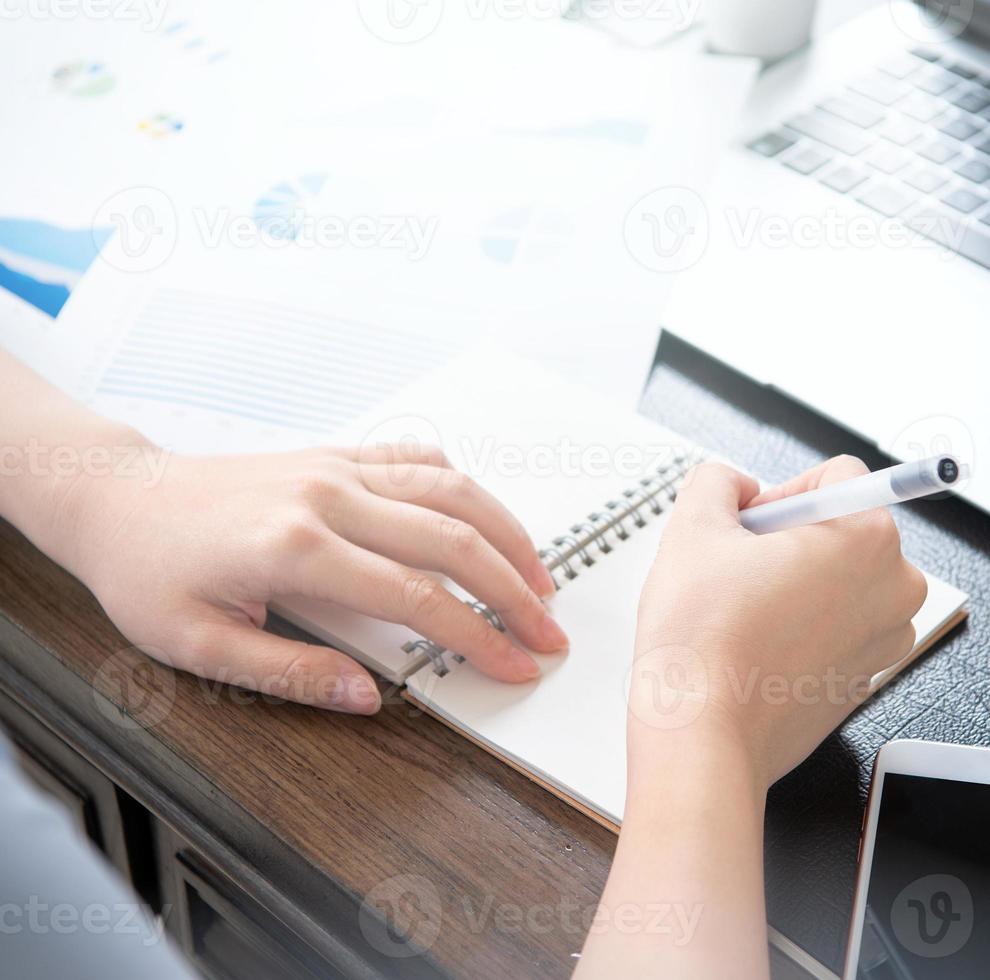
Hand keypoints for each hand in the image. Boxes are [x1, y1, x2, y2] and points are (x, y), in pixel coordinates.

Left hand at [58, 434, 564, 713]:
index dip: (478, 636)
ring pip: (449, 489)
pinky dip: (464, 485)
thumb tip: (367, 695)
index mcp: (297, 549)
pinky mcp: (337, 454)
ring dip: (505, 532)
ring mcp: (337, 468)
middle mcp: (329, 498)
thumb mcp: (198, 645)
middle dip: (513, 590)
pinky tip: (484, 517)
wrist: (121, 501)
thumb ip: (288, 673)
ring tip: (538, 576)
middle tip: (548, 631)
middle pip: (452, 540)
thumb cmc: (150, 572)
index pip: (416, 598)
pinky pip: (417, 458)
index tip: (516, 664)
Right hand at [629, 455, 927, 791]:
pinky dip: (798, 621)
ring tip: (742, 609)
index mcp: (867, 539)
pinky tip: (753, 638)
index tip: (747, 529)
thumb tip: (731, 484)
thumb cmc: (702, 643)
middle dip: (785, 538)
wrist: (702, 731)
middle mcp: (893, 588)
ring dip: (791, 580)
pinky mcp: (862, 675)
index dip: (777, 495)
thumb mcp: (692, 527)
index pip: (834, 475)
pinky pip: (834, 623)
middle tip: (737, 570)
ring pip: (836, 577)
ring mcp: (883, 639)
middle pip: (839, 527)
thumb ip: (715, 481)